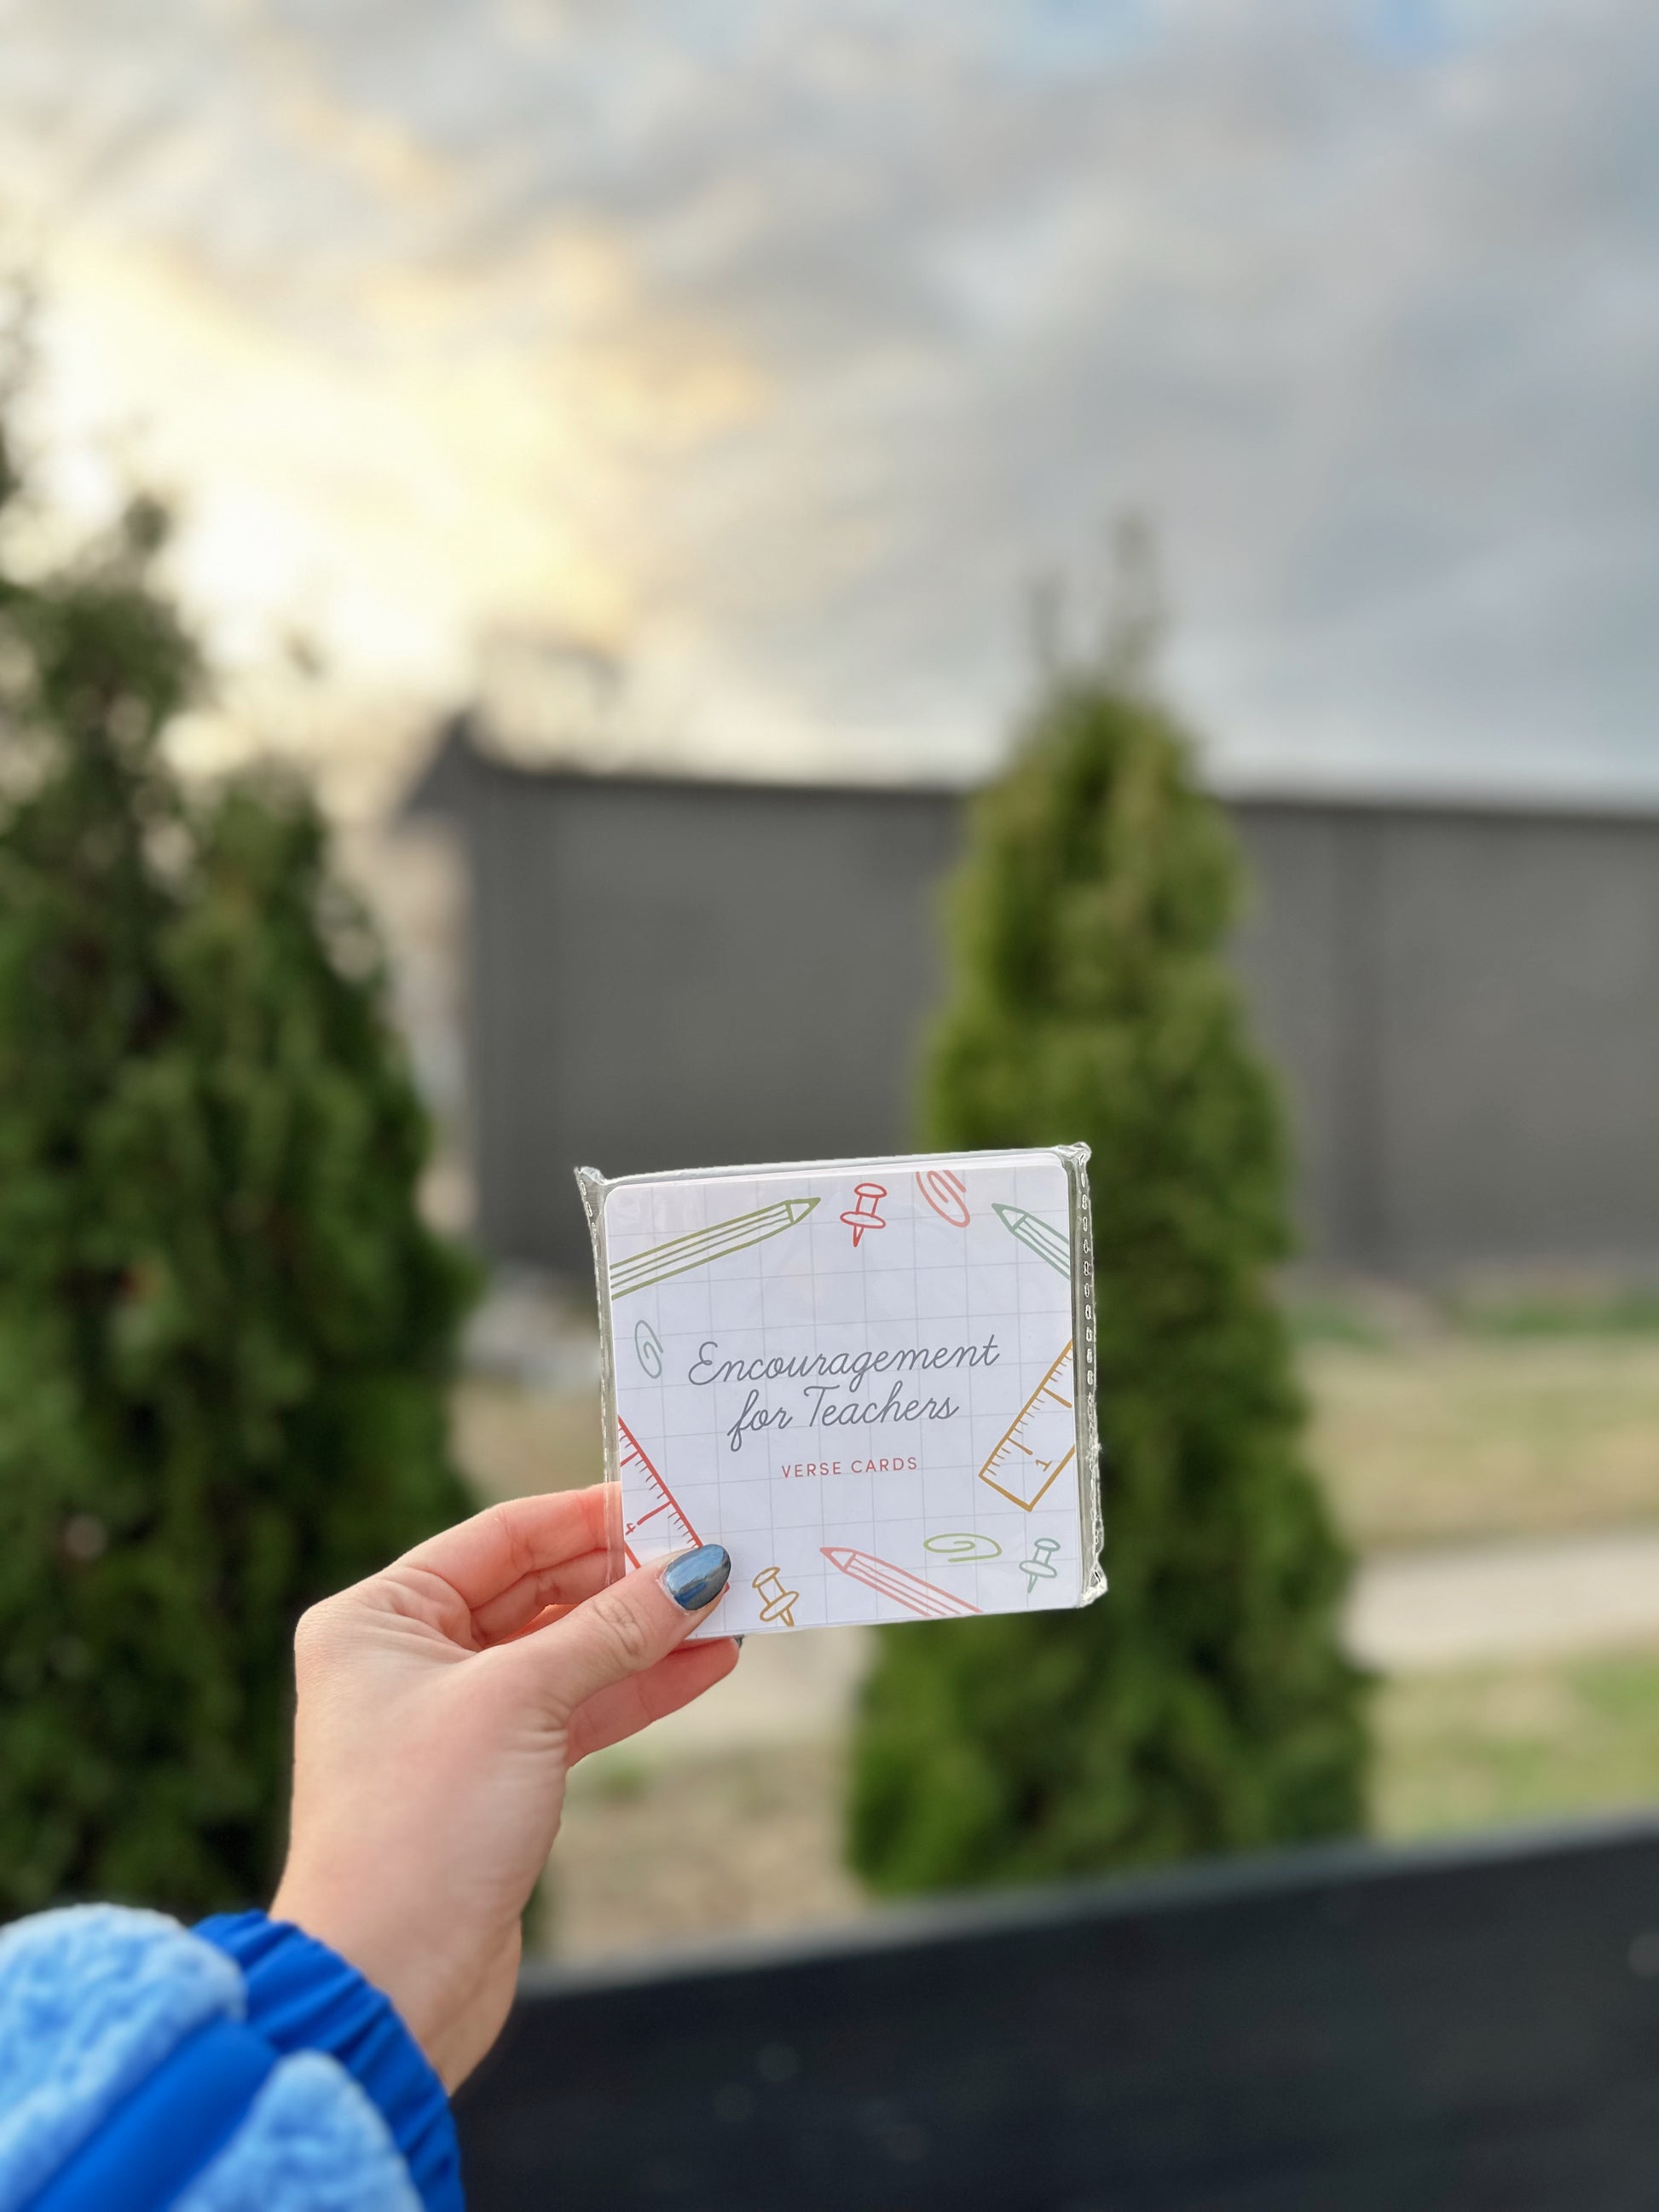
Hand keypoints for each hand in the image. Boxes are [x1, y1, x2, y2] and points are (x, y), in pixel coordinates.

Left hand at [270, 1487, 735, 2087]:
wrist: (387, 1985)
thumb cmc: (423, 1823)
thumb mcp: (521, 1702)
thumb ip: (611, 1629)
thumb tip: (695, 1569)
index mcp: (379, 1616)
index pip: (503, 1537)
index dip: (590, 1516)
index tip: (673, 1500)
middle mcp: (408, 1657)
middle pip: (539, 1591)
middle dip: (629, 1577)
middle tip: (718, 1556)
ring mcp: (454, 1720)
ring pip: (568, 1654)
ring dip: (647, 1635)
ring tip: (731, 1610)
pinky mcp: (495, 1778)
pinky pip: (576, 1711)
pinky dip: (636, 1690)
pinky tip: (704, 1667)